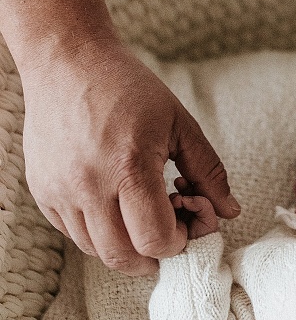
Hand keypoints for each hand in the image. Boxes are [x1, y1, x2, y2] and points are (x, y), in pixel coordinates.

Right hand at [21, 36, 239, 274]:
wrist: (69, 62)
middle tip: (166, 229)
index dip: (178, 241)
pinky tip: (112, 201)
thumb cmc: (129, 88)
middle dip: (153, 254)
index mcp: (129, 167)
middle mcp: (89, 186)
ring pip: (95, 250)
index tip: (185, 220)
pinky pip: (71, 233)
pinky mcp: (41, 190)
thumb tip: (230, 211)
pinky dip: (96, 231)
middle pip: (123, 257)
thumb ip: (208, 171)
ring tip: (138, 211)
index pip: (155, 240)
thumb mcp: (179, 123)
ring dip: (124, 245)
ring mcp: (59, 191)